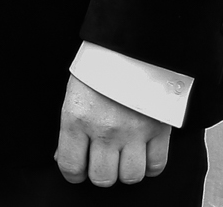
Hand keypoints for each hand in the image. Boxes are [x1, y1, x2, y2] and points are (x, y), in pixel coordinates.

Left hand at [55, 75, 170, 186]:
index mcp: (76, 118)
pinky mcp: (158, 130)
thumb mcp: (74, 94)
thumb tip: (64, 158)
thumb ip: (70, 129)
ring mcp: (133, 132)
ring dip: (125, 171)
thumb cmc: (98, 68)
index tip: (78, 169)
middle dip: (100, 173)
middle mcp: (104, 130)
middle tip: (101, 161)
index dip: (73, 174)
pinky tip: (143, 154)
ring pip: (130, 176)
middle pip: (102, 178)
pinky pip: (156, 166)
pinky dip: (150, 166)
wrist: (131, 44)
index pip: (71, 166)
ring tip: (123, 156)